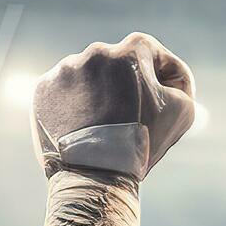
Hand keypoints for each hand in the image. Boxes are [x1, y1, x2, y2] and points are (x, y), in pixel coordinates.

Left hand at [32, 34, 199, 187]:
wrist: (94, 175)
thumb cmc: (141, 142)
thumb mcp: (182, 110)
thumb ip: (179, 86)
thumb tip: (165, 84)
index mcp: (130, 50)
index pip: (157, 56)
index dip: (168, 79)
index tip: (167, 102)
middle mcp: (95, 51)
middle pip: (120, 67)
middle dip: (130, 88)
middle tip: (135, 119)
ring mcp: (65, 69)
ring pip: (90, 79)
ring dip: (100, 96)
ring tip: (106, 127)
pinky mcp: (43, 89)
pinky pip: (65, 93)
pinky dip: (74, 107)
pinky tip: (84, 127)